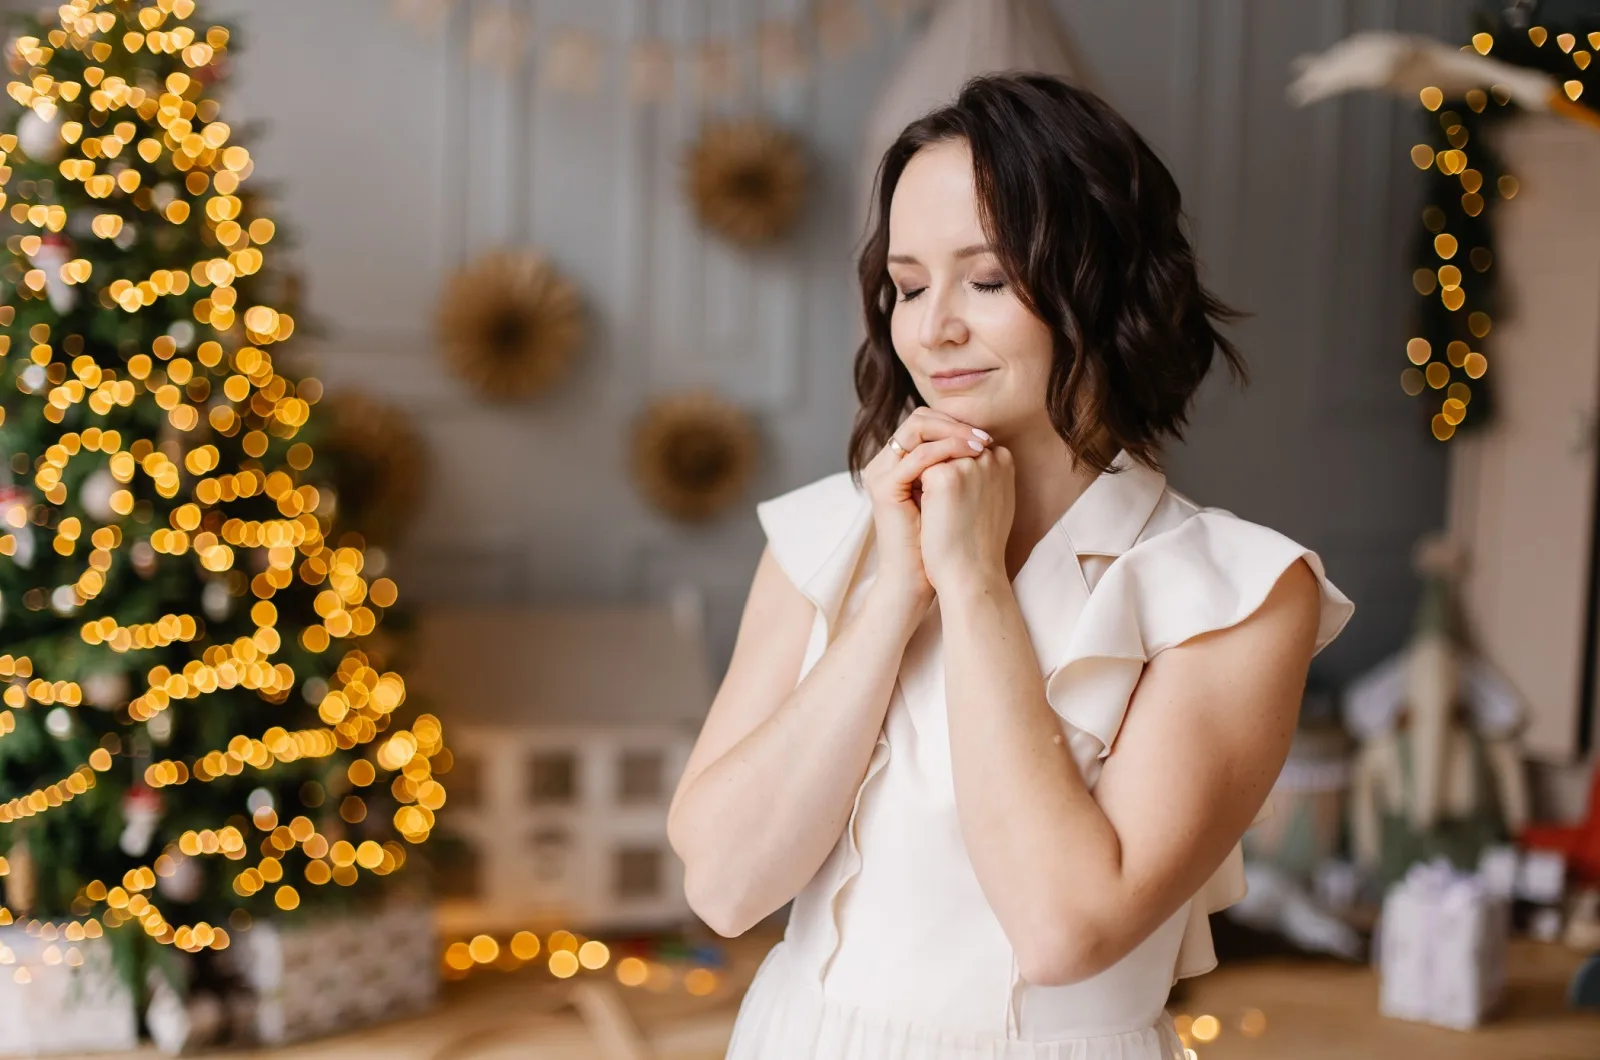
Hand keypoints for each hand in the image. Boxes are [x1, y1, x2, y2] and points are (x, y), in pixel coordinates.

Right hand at [860, 407, 992, 615]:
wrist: (929, 577)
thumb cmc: (947, 542)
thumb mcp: (955, 495)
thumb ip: (960, 466)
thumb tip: (987, 442)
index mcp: (899, 463)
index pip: (925, 423)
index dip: (956, 425)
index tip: (987, 437)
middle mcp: (885, 463)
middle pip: (919, 418)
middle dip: (954, 423)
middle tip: (983, 437)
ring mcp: (881, 473)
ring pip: (916, 428)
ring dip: (953, 432)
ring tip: (980, 444)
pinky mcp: (884, 488)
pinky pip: (917, 456)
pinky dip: (946, 450)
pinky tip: (970, 455)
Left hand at [918, 444, 1013, 597]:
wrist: (971, 574)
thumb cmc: (980, 543)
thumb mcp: (992, 499)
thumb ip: (982, 474)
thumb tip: (963, 459)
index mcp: (1004, 459)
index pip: (966, 445)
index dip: (952, 466)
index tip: (950, 494)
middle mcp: (989, 455)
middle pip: (949, 446)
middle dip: (937, 466)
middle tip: (935, 499)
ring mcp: (967, 464)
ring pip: (932, 456)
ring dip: (925, 476)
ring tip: (931, 507)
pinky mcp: (944, 476)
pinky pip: (918, 469)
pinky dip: (915, 487)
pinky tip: (923, 511)